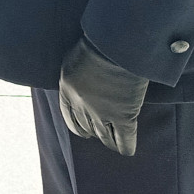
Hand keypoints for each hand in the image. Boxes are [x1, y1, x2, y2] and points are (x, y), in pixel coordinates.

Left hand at [58, 36, 148, 156]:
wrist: (114, 44)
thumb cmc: (95, 44)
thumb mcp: (75, 60)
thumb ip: (76, 77)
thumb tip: (81, 88)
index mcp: (67, 90)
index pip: (70, 117)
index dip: (79, 125)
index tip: (85, 130)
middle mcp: (81, 105)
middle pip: (87, 128)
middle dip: (94, 131)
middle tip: (102, 131)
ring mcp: (102, 113)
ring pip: (104, 137)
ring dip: (109, 141)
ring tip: (113, 141)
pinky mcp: (123, 116)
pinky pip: (124, 139)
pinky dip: (125, 146)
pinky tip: (126, 148)